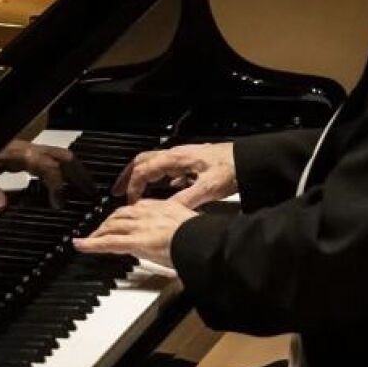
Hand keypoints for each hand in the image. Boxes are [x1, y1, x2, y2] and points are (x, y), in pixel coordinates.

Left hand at [0, 140, 97, 206]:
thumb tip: (0, 207)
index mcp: (17, 152)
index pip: (49, 166)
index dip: (58, 185)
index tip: (60, 204)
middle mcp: (23, 150)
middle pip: (61, 157)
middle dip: (79, 173)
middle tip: (92, 192)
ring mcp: (21, 153)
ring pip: (55, 158)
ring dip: (70, 173)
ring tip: (82, 191)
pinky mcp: (15, 157)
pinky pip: (44, 163)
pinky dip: (56, 175)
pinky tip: (56, 190)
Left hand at [72, 199, 196, 267]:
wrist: (203, 240)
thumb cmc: (202, 235)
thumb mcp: (192, 222)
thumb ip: (182, 225)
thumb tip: (184, 233)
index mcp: (163, 206)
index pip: (137, 207)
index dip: (126, 214)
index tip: (122, 219)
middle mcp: (148, 213)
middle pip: (120, 215)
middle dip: (108, 222)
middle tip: (100, 230)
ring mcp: (139, 227)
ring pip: (112, 226)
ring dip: (99, 232)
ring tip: (90, 239)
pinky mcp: (134, 242)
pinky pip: (107, 242)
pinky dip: (91, 244)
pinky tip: (80, 245)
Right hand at [116, 143, 236, 207]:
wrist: (250, 158)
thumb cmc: (232, 168)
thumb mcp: (207, 189)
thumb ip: (184, 200)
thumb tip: (165, 212)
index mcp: (176, 158)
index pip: (144, 171)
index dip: (132, 187)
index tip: (129, 202)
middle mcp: (177, 154)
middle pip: (142, 161)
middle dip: (127, 177)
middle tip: (117, 191)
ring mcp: (184, 156)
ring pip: (154, 162)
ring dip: (142, 176)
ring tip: (135, 191)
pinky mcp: (192, 160)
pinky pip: (168, 167)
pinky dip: (158, 177)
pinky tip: (164, 189)